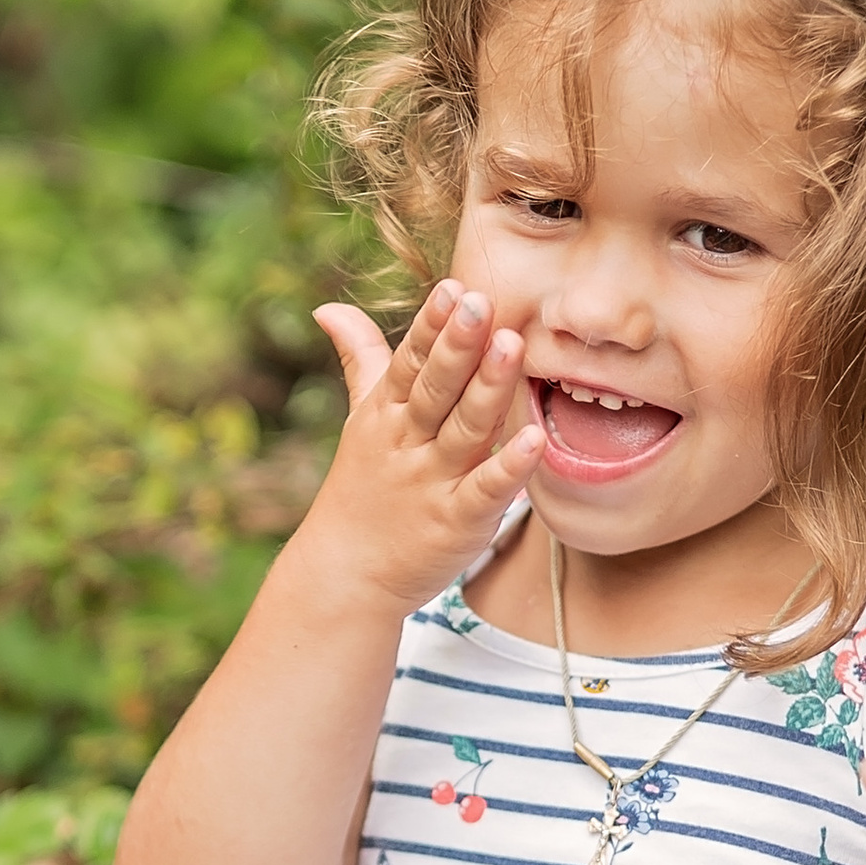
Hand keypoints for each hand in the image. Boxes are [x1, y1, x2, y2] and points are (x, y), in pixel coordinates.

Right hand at [302, 281, 543, 609]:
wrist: (343, 576)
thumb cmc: (362, 491)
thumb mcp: (360, 418)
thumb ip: (359, 358)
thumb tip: (329, 308)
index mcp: (386, 413)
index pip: (409, 362)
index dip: (431, 326)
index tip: (453, 287)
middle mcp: (408, 443)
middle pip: (435, 388)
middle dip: (456, 345)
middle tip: (481, 301)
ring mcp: (432, 483)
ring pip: (463, 430)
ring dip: (487, 389)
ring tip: (511, 346)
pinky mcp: (457, 524)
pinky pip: (485, 491)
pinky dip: (508, 467)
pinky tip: (536, 439)